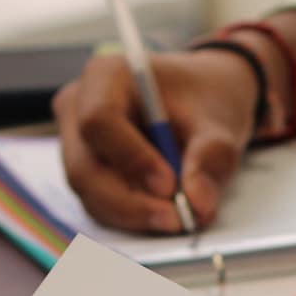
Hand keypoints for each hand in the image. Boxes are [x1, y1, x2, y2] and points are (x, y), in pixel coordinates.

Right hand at [53, 49, 256, 231]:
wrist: (201, 99)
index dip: (131, 159)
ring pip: (89, 193)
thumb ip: (211, 158)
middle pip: (85, 168)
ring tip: (177, 218)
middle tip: (175, 219)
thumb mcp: (220, 122)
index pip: (99, 121)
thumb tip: (198, 203)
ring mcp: (76, 142)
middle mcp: (79, 107)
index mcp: (106, 75)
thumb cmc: (204, 97)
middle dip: (130, 202)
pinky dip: (131, 216)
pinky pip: (98, 203)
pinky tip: (163, 214)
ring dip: (132, 214)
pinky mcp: (86, 170)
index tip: (169, 185)